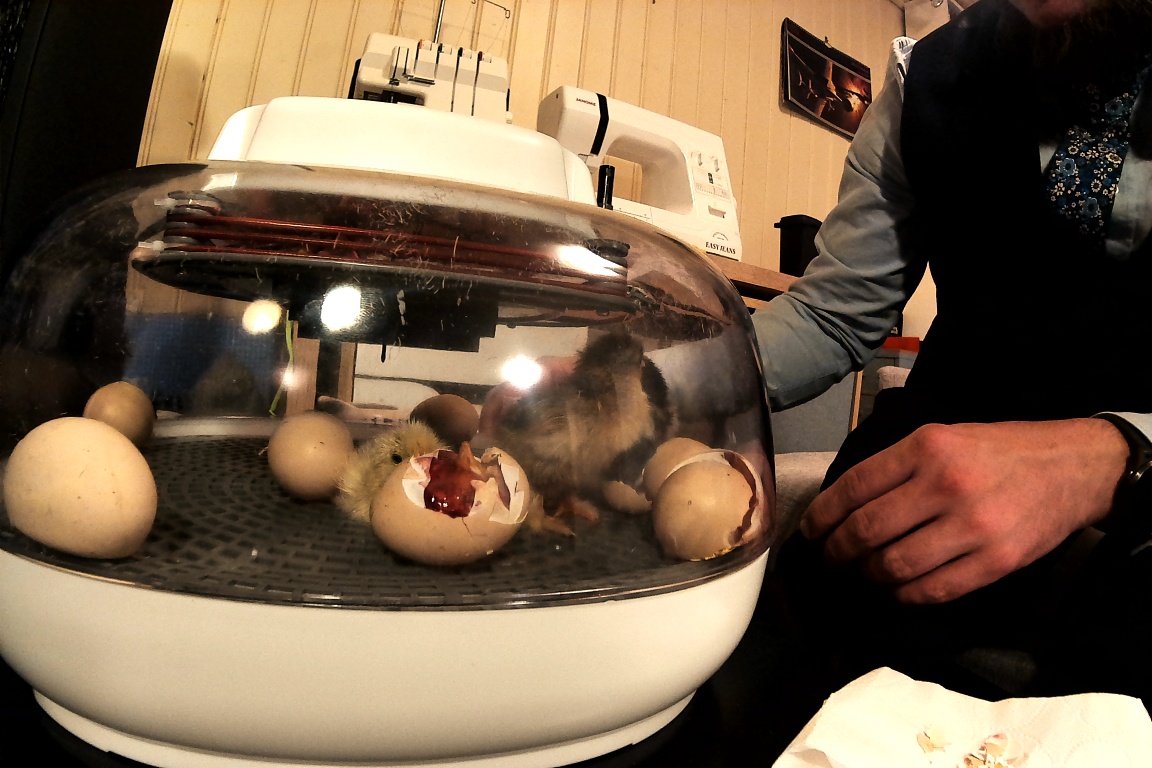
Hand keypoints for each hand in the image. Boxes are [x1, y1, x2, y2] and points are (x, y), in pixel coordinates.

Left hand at [799, 419, 1129, 603]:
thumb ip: (896, 466)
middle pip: (867, 531)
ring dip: (868, 576)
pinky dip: (905, 595)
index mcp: (926, 447)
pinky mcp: (997, 561)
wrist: (1072, 467)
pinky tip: (896, 589)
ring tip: (863, 573)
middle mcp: (946, 484)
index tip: (811, 531)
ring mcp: (974, 526)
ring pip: (895, 566)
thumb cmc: (997, 451)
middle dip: (838, 552)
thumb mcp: (942, 437)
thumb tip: (840, 503)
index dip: (822, 516)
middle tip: (831, 558)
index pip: (853, 487)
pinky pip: (934, 590)